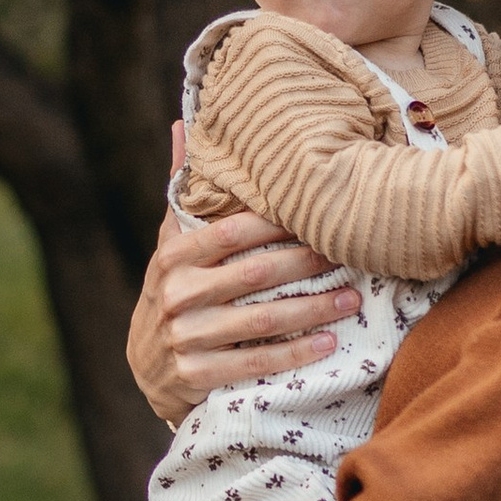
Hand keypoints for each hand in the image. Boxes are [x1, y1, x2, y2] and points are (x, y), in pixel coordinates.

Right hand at [127, 126, 357, 422]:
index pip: (232, 232)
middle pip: (254, 273)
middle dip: (307, 263)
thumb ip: (183, 191)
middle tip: (349, 254)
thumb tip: (182, 124)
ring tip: (353, 299)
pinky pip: (256, 362)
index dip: (278, 223)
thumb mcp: (171, 244)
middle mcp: (175, 294)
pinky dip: (296, 353)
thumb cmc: (174, 291)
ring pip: (261, 319)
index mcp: (173, 256)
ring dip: (313, 309)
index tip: (321, 215)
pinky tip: (329, 342)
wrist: (147, 366)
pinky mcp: (196, 375)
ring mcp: (184, 338)